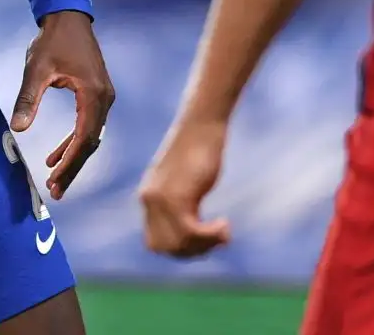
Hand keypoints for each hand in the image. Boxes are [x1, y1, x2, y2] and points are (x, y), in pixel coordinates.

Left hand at [12, 10, 114, 199]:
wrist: (68, 17)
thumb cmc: (52, 41)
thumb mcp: (36, 69)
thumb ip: (28, 99)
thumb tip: (17, 129)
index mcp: (94, 94)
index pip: (84, 137)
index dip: (70, 161)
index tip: (54, 179)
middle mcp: (105, 99)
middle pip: (90, 142)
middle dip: (73, 167)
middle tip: (55, 191)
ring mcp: (104, 97)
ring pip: (90, 136)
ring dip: (73, 157)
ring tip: (53, 178)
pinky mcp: (97, 95)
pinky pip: (88, 126)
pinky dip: (73, 142)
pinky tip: (56, 155)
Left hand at [139, 116, 231, 258]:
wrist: (202, 123)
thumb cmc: (199, 147)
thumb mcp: (185, 178)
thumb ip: (180, 200)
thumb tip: (189, 226)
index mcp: (149, 197)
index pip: (155, 243)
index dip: (180, 248)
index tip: (202, 238)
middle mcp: (149, 199)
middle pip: (165, 248)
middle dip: (193, 251)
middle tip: (217, 237)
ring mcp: (161, 199)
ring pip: (178, 244)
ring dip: (204, 245)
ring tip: (224, 232)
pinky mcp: (177, 196)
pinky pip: (189, 232)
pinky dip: (210, 236)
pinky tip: (224, 226)